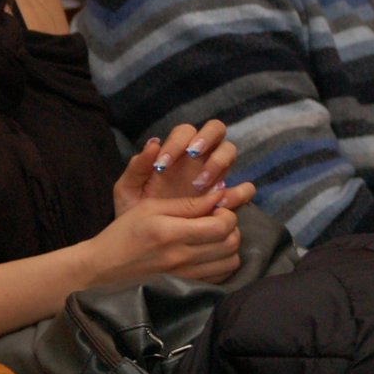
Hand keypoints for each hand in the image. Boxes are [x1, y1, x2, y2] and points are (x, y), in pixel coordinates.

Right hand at [89, 187, 243, 285]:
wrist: (103, 268)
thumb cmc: (124, 233)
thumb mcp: (150, 208)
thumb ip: (187, 204)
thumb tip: (220, 196)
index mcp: (172, 233)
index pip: (222, 225)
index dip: (227, 213)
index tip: (217, 207)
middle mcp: (182, 257)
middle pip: (231, 243)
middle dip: (232, 228)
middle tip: (217, 220)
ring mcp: (186, 276)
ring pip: (230, 262)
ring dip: (229, 246)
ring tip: (213, 237)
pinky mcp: (186, 287)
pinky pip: (219, 277)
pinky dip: (222, 263)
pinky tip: (208, 253)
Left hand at [113, 120, 248, 210]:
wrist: (145, 244)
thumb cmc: (135, 213)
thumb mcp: (128, 191)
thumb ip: (136, 168)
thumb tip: (153, 143)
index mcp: (177, 151)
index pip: (185, 131)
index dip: (177, 142)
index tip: (162, 165)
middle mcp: (200, 158)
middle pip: (216, 129)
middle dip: (206, 138)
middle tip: (191, 155)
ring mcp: (216, 176)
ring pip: (230, 151)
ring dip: (219, 162)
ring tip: (201, 185)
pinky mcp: (227, 198)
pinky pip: (245, 188)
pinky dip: (237, 192)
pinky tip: (218, 204)